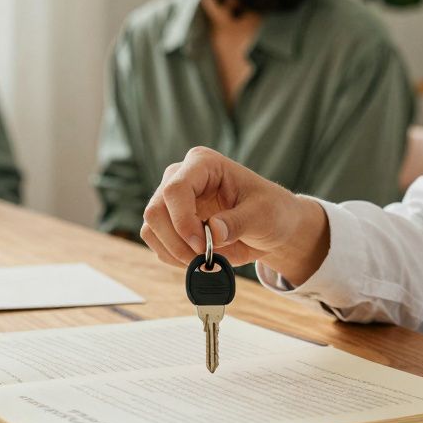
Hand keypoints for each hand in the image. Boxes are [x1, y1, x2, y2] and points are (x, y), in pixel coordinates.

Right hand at [140, 147, 329, 283]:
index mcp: (203, 164)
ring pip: (151, 229)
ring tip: (207, 258)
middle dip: (178, 241)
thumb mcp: (263, 215)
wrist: (269, 228)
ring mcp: (170, 200)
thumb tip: (212, 232)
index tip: (202, 245)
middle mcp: (180, 177)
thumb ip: (238, 222)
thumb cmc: (270, 212)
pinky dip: (175, 257)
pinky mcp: (168, 222)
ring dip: (176, 252)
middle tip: (205, 256)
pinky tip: (199, 258)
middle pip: (156, 211)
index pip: (175, 189)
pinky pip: (157, 243)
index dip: (183, 221)